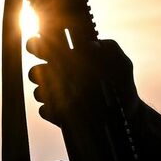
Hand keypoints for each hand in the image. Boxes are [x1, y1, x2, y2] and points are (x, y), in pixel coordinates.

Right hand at [26, 36, 143, 127]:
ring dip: (45, 92)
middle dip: (36, 72)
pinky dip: (51, 110)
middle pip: (34, 72)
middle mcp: (59, 77)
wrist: (127, 114)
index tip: (43, 47)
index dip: (37, 44)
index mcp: (69, 60)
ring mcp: (57, 97)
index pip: (45, 47)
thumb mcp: (122, 63)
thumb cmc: (122, 85)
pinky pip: (45, 111)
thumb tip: (90, 44)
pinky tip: (66, 110)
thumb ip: (110, 48)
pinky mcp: (58, 116)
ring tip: (65, 94)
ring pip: (37, 92)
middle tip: (50, 73)